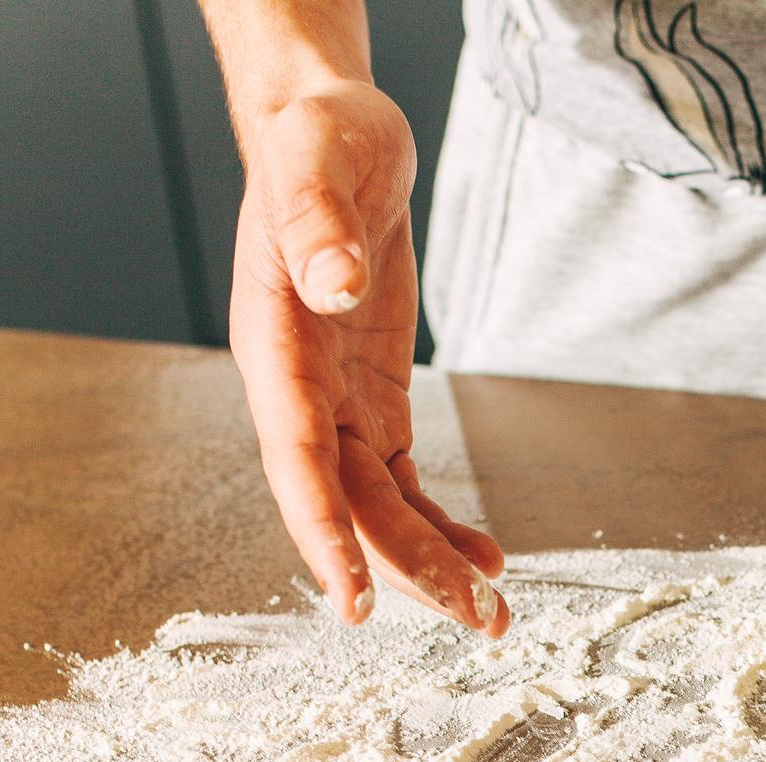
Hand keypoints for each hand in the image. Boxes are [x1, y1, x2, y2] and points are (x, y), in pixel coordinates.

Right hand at [227, 79, 507, 632]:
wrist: (330, 134)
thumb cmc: (315, 144)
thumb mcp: (317, 162)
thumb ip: (319, 225)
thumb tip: (335, 286)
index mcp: (272, 346)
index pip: (297, 458)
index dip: (322, 533)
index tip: (349, 601)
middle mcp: (297, 393)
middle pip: (349, 505)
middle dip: (405, 571)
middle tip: (474, 622)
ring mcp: (335, 405)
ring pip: (379, 510)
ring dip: (430, 566)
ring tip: (492, 615)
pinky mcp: (373, 404)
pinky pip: (403, 485)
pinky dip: (441, 526)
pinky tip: (486, 560)